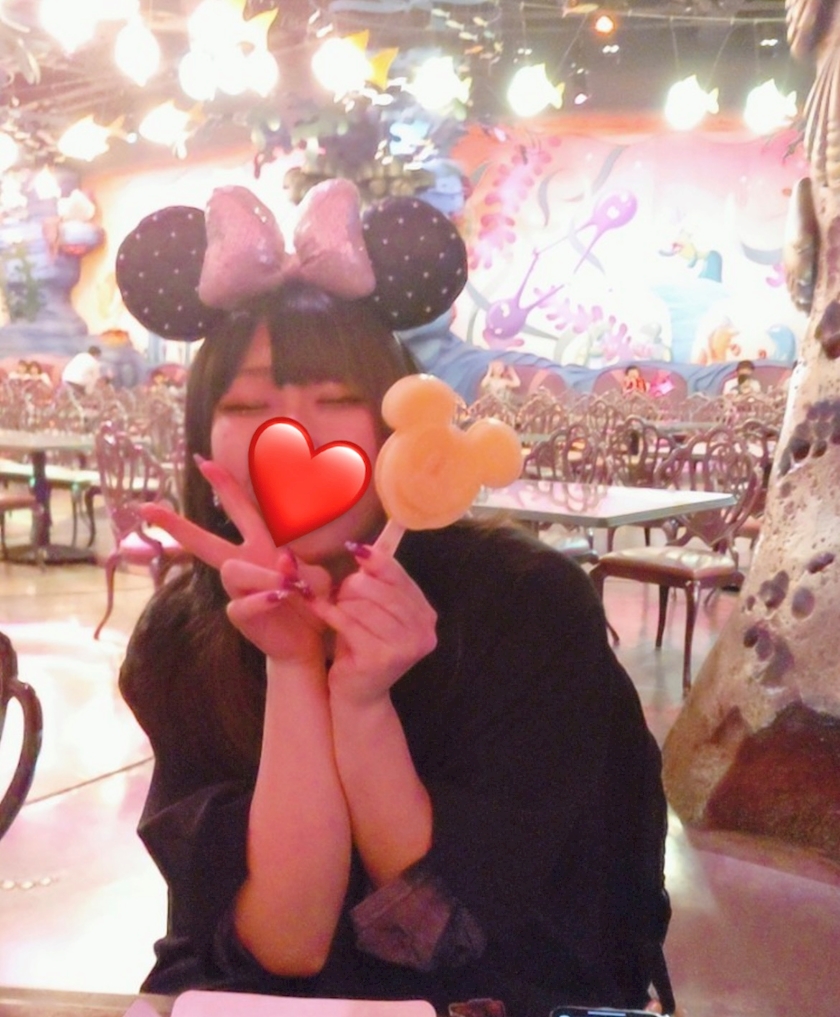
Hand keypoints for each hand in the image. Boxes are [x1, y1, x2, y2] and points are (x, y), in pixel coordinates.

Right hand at [139, 455, 330, 662]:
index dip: (225, 486)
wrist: (308, 642)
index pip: (241, 511)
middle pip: (205, 541)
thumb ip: (304, 568)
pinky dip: (264, 601)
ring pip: (232, 571)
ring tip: (290, 591)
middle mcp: (244, 563)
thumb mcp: (318, 578)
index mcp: (262, 546)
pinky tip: (279, 602)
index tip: (204, 461)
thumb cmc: (311, 604)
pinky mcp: (238, 615)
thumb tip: (282, 560)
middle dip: (177, 524)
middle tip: (147, 508)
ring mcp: (238, 590)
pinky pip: (242, 603)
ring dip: (265, 577)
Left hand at [309, 542, 436, 704]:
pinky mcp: (380, 658)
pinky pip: (348, 623)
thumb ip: (377, 583)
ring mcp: (404, 647)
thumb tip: (364, 548)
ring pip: (364, 606)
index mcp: (426, 615)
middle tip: (339, 593)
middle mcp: (423, 631)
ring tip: (334, 608)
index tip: (355, 548)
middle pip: (381, 590)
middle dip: (353, 586)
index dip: (377, 561)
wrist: (359, 695)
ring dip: (342, 602)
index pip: (400, 578)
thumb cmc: (363, 647)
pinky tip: (317, 606)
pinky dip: (329, 612)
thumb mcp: (376, 612)